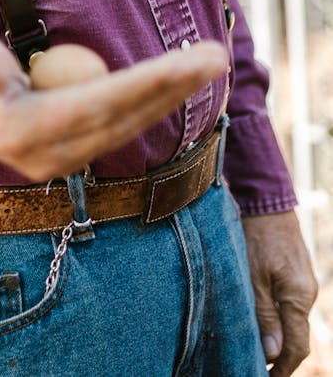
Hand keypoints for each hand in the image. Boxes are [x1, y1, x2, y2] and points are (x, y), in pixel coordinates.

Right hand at [0, 30, 227, 181]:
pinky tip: (176, 83)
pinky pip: (121, 129)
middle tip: (216, 56)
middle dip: (174, 87)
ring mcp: (65, 160)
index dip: (146, 83)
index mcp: (25, 129)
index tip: (186, 62)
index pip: (99, 103)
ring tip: (208, 63)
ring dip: (171, 96)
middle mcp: (51, 154)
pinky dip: (151, 105)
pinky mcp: (73, 155)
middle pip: (125, 118)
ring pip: (130, 126)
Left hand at [242, 211, 317, 374]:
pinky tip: (259, 317)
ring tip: (252, 344)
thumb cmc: (256, 236)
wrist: (267, 200)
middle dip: (277, 356)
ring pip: (292, 320)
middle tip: (254, 365)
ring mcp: (304, 283)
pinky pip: (289, 304)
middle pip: (295, 337)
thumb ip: (264, 315)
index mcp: (299, 298)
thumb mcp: (253, 277)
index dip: (282, 368)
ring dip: (276, 335)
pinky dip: (277, 316)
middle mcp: (307, 294)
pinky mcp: (296, 274)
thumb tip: (272, 354)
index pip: (296, 347)